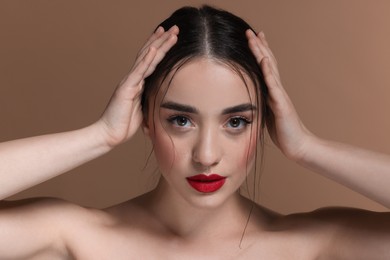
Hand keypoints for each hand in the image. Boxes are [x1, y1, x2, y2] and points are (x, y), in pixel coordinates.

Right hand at [98, 26, 178, 147]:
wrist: (110, 134)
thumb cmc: (124, 124)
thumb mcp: (142, 109)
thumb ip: (148, 99)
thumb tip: (159, 96)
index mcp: (137, 83)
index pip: (150, 60)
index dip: (159, 47)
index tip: (169, 36)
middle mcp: (133, 78)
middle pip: (149, 54)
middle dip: (162, 40)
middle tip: (174, 28)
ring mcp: (129, 82)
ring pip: (146, 59)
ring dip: (159, 45)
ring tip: (170, 33)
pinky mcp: (126, 89)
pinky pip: (138, 72)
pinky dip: (147, 60)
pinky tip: (154, 49)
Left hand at [246, 29, 313, 160]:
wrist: (296, 145)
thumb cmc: (283, 131)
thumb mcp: (267, 113)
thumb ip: (262, 102)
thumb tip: (252, 98)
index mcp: (272, 92)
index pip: (265, 68)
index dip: (259, 53)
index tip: (253, 39)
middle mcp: (277, 89)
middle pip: (268, 63)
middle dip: (259, 46)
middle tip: (251, 31)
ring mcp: (280, 95)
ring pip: (270, 69)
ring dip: (262, 52)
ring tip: (255, 38)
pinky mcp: (281, 104)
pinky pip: (274, 85)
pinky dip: (269, 71)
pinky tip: (265, 60)